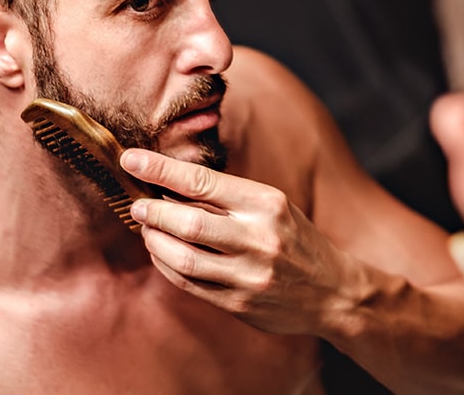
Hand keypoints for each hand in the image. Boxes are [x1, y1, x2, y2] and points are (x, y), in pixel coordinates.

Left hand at [120, 148, 356, 335]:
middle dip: (152, 211)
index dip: (160, 170)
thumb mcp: (273, 207)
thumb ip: (228, 198)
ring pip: (182, 256)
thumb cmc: (296, 240)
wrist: (333, 293)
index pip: (202, 181)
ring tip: (147, 229)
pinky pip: (188, 283)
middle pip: (187, 221)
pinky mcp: (239, 303)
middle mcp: (258, 238)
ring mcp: (248, 274)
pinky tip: (162, 253)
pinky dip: (166, 265)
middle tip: (137, 205)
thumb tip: (170, 185)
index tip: (130, 159)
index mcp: (266, 203)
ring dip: (155, 240)